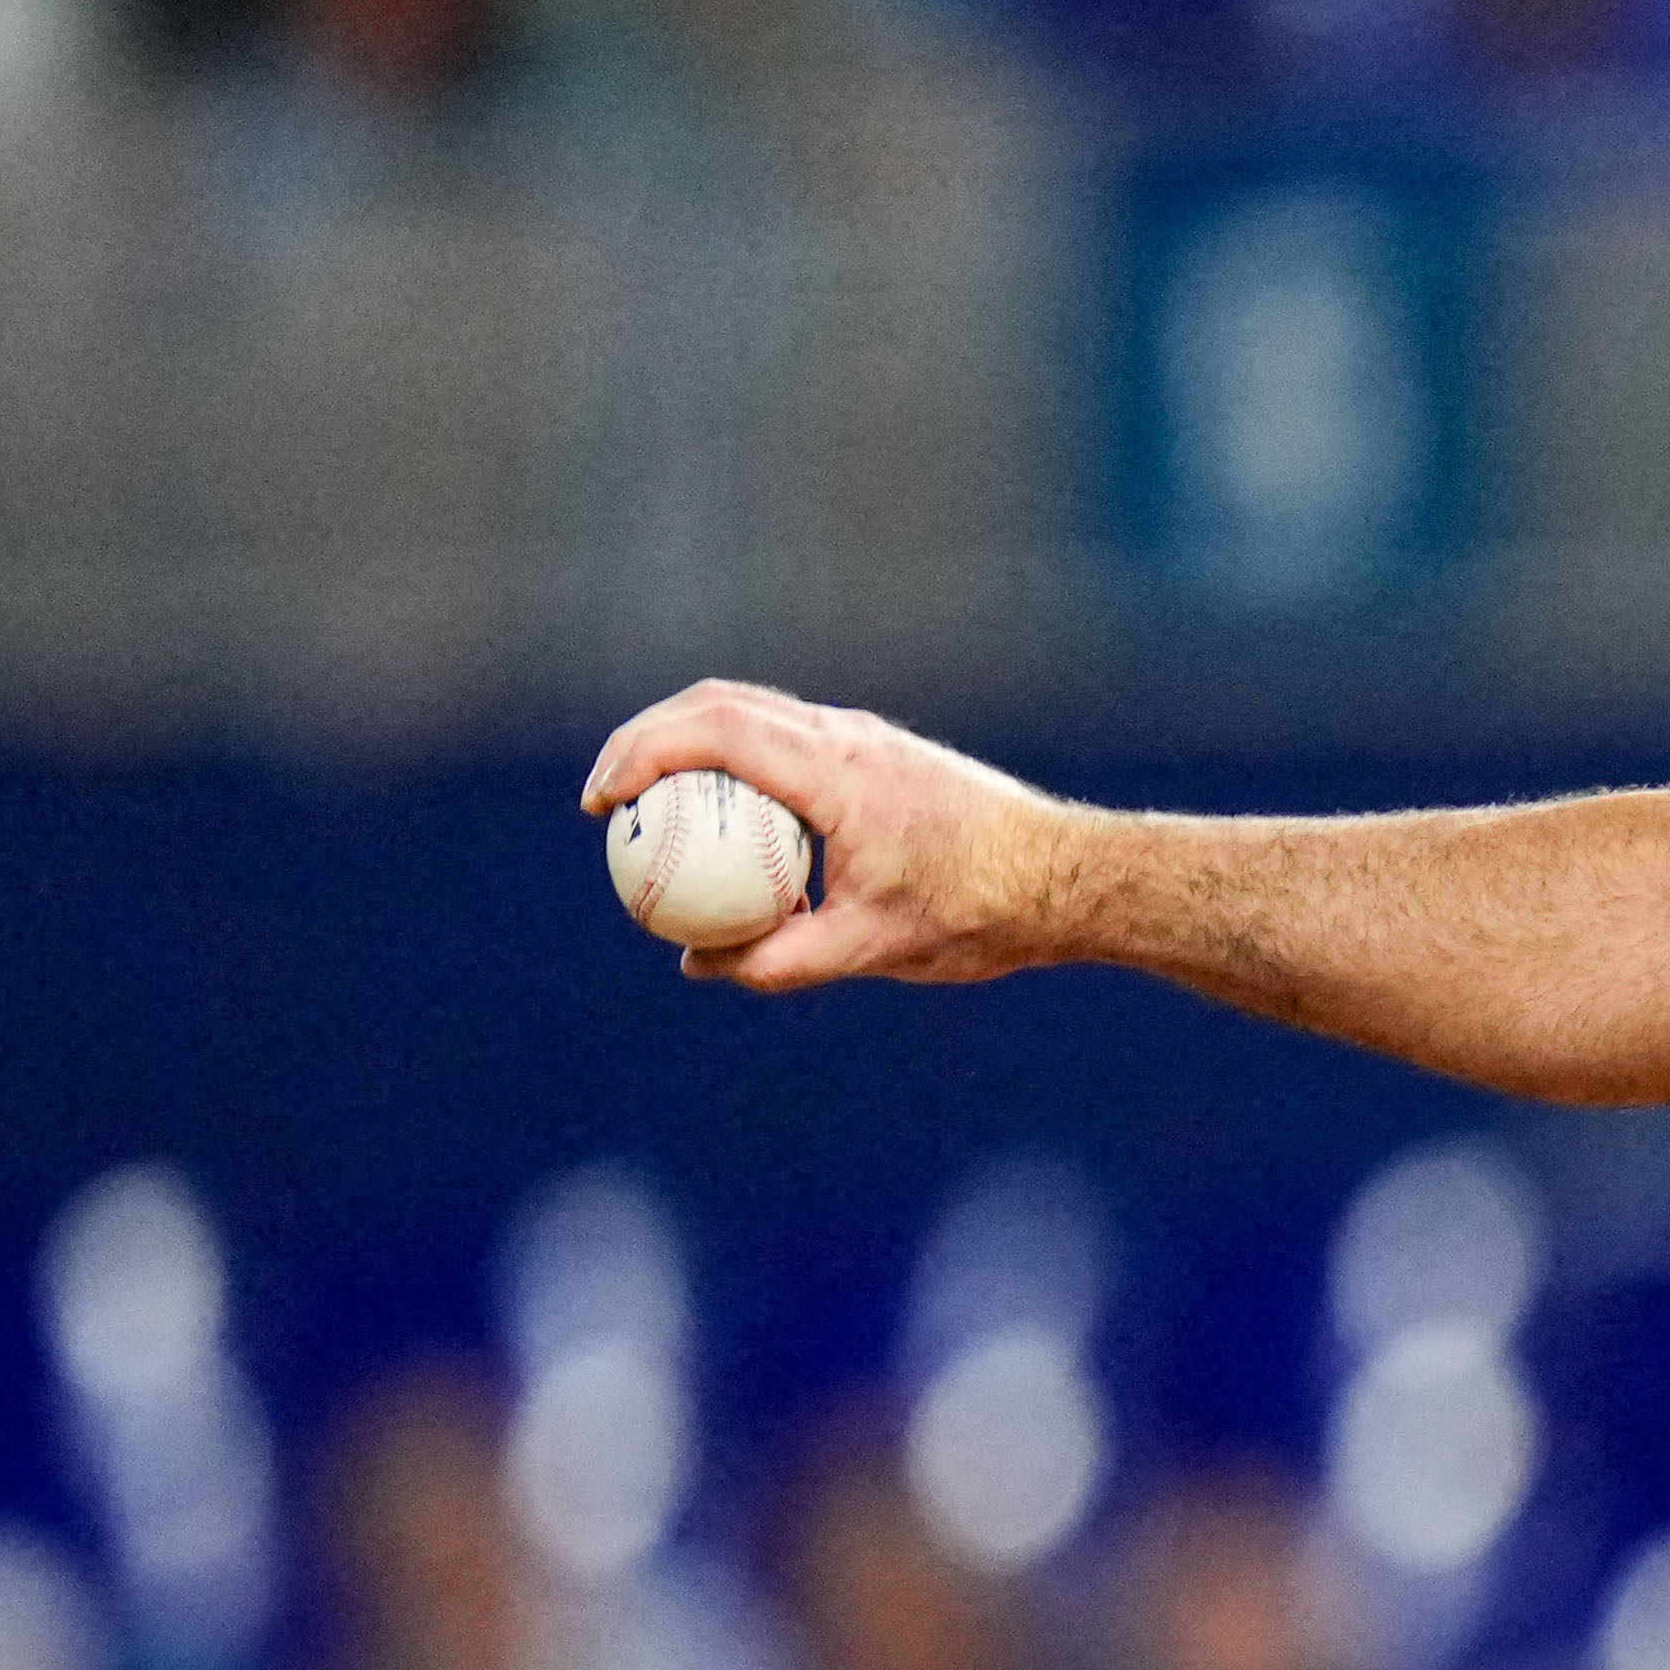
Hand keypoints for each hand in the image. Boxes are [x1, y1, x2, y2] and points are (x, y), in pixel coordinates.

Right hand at [581, 679, 1085, 993]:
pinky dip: (737, 764)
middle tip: (606, 802)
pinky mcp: (878, 752)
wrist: (1067, 876)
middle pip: (717, 705)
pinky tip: (728, 824)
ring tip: (650, 805)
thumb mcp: (873, 948)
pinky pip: (786, 741)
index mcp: (837, 770)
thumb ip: (779, 959)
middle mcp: (846, 736)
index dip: (640, 754)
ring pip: (752, 714)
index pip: (713, 732)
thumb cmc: (981, 912)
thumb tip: (697, 963)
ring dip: (690, 744)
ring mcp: (863, 737)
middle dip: (645, 740)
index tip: (601, 804)